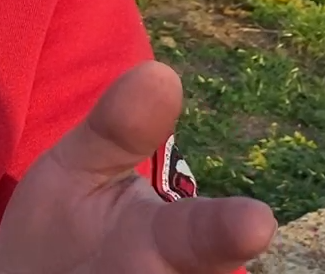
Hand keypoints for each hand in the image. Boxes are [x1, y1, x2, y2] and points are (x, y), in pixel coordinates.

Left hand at [0, 61, 276, 272]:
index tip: (257, 221)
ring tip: (97, 265)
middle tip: (238, 235)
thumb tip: (161, 70)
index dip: (227, 231)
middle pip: (189, 270)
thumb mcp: (78, 173)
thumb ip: (116, 130)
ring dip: (119, 272)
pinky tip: (89, 272)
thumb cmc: (66, 230)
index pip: (201, 235)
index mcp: (164, 243)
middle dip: (207, 255)